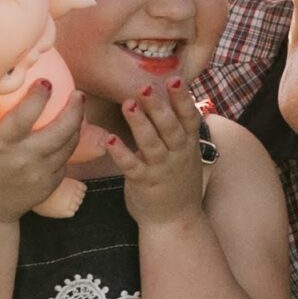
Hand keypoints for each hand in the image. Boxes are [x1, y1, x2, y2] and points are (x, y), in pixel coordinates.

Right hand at [0, 79, 83, 225]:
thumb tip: (1, 84)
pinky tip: (69, 132)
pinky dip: (68, 143)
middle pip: (59, 131)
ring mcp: (39, 175)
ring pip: (68, 145)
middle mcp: (22, 160)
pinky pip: (65, 160)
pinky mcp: (49, 186)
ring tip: (78, 108)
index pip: (23, 117)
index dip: (37, 98)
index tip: (46, 81)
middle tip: (78, 94)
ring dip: (77, 124)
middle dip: (74, 109)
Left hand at [110, 78, 205, 226]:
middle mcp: (177, 153)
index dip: (182, 98)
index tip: (175, 79)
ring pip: (151, 143)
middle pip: (169, 127)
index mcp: (187, 143)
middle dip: (157, 106)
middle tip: (145, 87)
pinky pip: (131, 166)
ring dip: (139, 123)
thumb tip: (172, 94)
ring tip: (128, 104)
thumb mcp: (186, 151)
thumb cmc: (177, 179)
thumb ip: (179, 126)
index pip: (188, 116)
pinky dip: (121, 153)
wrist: (176, 220)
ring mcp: (161, 168)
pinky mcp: (143, 182)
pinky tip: (109, 140)